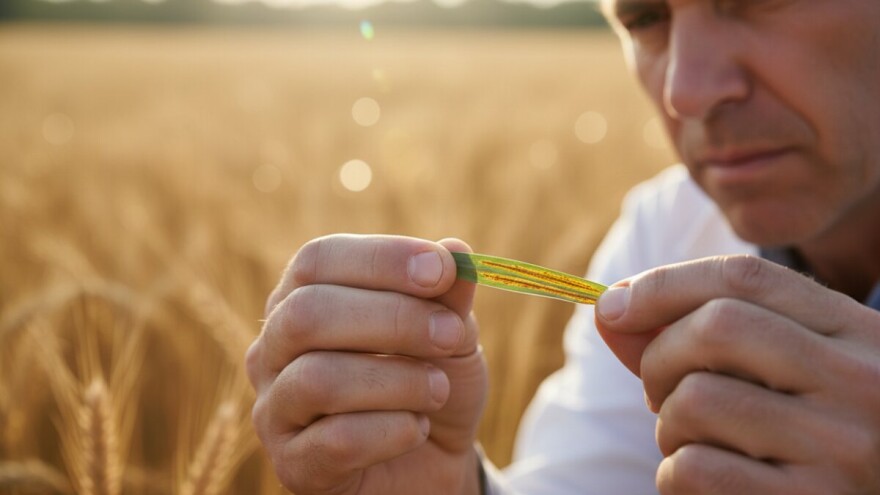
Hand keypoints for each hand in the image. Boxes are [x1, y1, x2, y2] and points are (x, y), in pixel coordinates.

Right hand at [246, 234, 487, 494]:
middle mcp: (274, 350)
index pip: (317, 260)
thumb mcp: (451, 334)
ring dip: (397, 380)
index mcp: (302, 298)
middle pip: (308, 314)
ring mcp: (275, 410)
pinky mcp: (294, 466)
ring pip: (318, 379)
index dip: (380, 259)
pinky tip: (417, 429)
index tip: (442, 269)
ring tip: (438, 389)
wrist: (434, 461)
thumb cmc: (431, 382)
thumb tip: (458, 250)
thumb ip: (448, 295)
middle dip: (393, 319)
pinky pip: (336, 441)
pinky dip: (393, 431)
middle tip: (451, 334)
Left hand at [595, 255, 879, 493]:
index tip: (613, 306)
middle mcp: (861, 381)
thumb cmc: (804, 438)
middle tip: (660, 392)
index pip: (746, 277)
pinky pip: (694, 468)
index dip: (663, 284)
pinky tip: (704, 482)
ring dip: (667, 425)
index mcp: (859, 333)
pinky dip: (674, 475)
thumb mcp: (776, 373)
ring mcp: (842, 446)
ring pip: (695, 400)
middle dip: (659, 357)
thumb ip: (698, 336)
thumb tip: (609, 308)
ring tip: (693, 442)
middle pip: (715, 327)